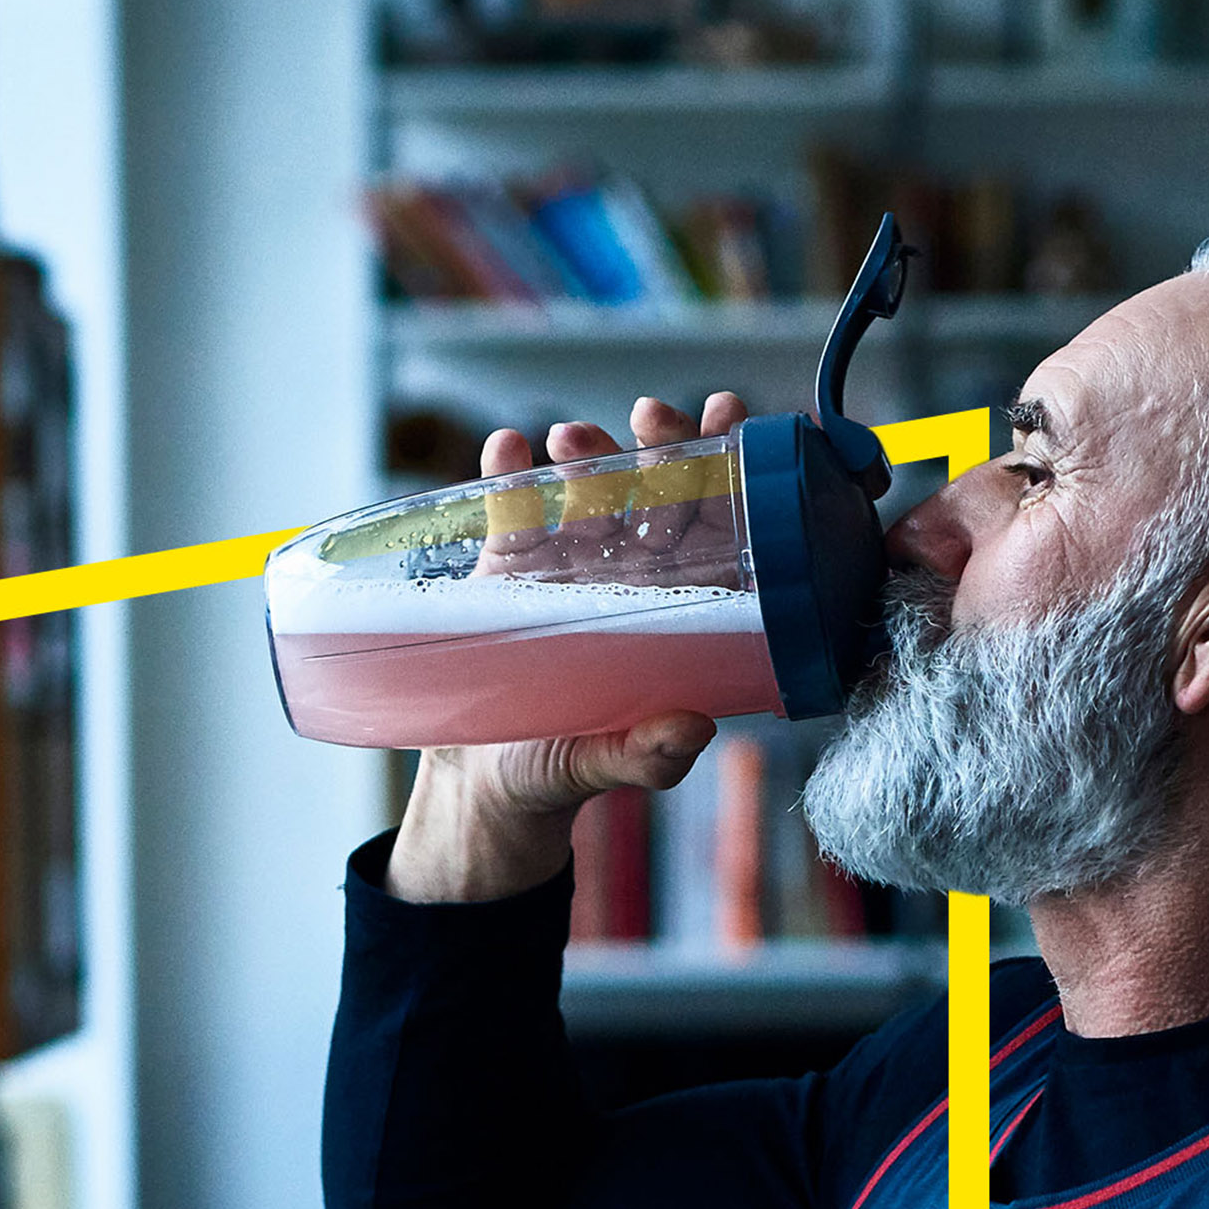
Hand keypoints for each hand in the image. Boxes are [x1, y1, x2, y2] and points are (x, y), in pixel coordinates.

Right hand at [381, 394, 746, 905]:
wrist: (478, 789)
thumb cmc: (559, 775)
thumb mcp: (605, 767)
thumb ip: (648, 756)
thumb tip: (694, 729)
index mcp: (674, 612)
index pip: (714, 529)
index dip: (727, 471)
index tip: (730, 420)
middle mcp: (629, 579)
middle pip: (655, 495)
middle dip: (659, 448)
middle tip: (652, 419)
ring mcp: (565, 568)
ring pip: (586, 493)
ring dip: (586, 457)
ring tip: (570, 442)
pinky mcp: (503, 573)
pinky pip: (511, 514)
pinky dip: (506, 476)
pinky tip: (505, 449)